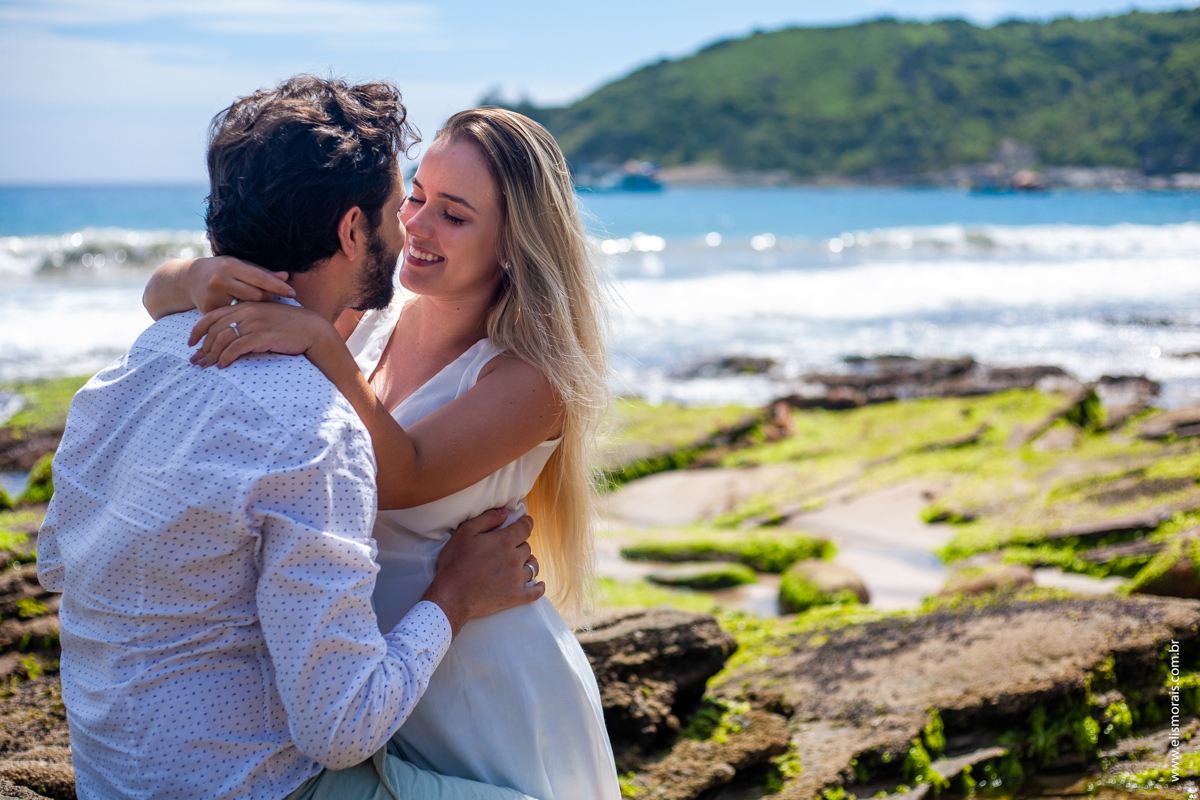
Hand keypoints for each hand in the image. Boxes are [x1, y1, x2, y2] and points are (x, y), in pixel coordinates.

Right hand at [187, 256, 294, 312]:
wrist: (190, 278)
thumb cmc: (223, 270)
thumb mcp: (240, 266)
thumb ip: (262, 272)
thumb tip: (286, 276)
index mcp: (230, 266)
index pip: (259, 277)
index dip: (278, 286)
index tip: (293, 293)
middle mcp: (220, 280)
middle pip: (255, 295)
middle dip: (267, 298)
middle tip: (272, 299)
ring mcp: (213, 296)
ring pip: (246, 308)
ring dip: (257, 309)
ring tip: (259, 305)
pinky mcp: (209, 311)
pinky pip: (234, 317)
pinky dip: (243, 316)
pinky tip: (246, 315)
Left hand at [189, 301, 338, 368]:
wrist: (313, 330)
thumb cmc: (290, 327)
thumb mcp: (265, 319)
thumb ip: (248, 322)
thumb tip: (232, 336)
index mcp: (245, 306)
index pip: (213, 316)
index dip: (197, 330)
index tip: (190, 342)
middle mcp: (247, 312)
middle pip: (214, 329)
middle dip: (202, 347)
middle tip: (195, 361)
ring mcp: (254, 323)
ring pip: (223, 339)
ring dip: (211, 354)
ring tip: (206, 366)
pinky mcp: (262, 336)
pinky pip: (237, 347)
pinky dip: (227, 357)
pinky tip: (223, 365)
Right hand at [422, 508, 544, 634]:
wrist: (452, 595)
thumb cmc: (455, 563)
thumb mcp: (465, 532)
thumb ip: (487, 519)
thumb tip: (505, 511)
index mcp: (504, 541)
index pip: (525, 528)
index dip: (526, 523)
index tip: (526, 522)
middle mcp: (515, 559)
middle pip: (527, 547)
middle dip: (520, 545)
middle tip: (509, 548)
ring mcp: (517, 579)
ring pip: (533, 567)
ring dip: (528, 563)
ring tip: (522, 564)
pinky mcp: (515, 596)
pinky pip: (534, 592)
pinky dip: (538, 588)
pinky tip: (539, 585)